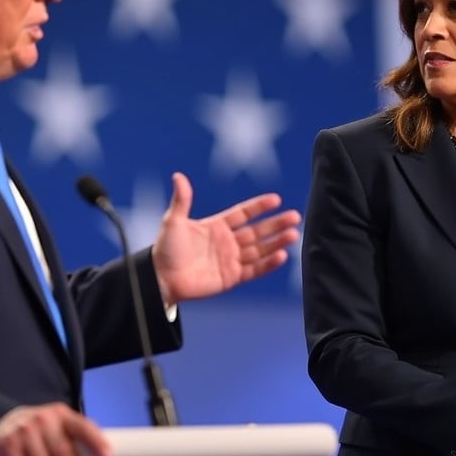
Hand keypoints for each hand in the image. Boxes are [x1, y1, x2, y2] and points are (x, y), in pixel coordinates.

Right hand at [0, 403, 111, 455]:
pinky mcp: (8, 443)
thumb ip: (74, 439)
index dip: (96, 441)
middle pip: (62, 449)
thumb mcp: (59, 426)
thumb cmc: (43, 430)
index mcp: (63, 414)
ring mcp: (25, 430)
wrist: (6, 423)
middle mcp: (44, 419)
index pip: (82, 427)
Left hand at [151, 172, 301, 304]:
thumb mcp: (173, 221)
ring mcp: (230, 260)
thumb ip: (182, 200)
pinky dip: (268, 264)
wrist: (160, 279)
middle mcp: (227, 242)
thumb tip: (178, 176)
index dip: (259, 207)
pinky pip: (254, 270)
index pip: (243, 214)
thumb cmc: (165, 249)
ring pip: (259, 250)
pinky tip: (281, 256)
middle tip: (295, 216)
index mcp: (216, 226)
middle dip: (276, 224)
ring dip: (276, 243)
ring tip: (293, 235)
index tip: (276, 199)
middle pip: (257, 231)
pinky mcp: (231, 277)